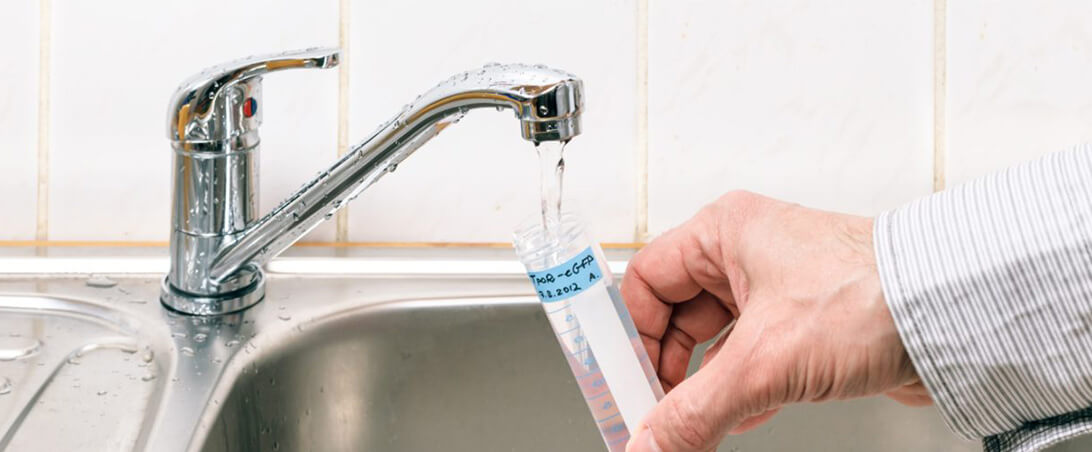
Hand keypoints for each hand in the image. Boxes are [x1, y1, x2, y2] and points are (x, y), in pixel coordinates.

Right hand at [622, 191, 928, 451]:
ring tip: (695, 422)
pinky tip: (740, 418)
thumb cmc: (872, 294)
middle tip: (654, 411)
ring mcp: (779, 289)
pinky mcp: (808, 323)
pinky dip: (740, 390)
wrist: (956, 315)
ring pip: (715, 342)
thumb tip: (650, 445)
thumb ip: (694, 410)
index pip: (645, 281)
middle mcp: (748, 254)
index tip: (619, 381)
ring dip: (705, 385)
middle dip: (665, 369)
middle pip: (676, 315)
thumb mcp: (763, 361)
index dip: (628, 334)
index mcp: (724, 232)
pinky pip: (753, 358)